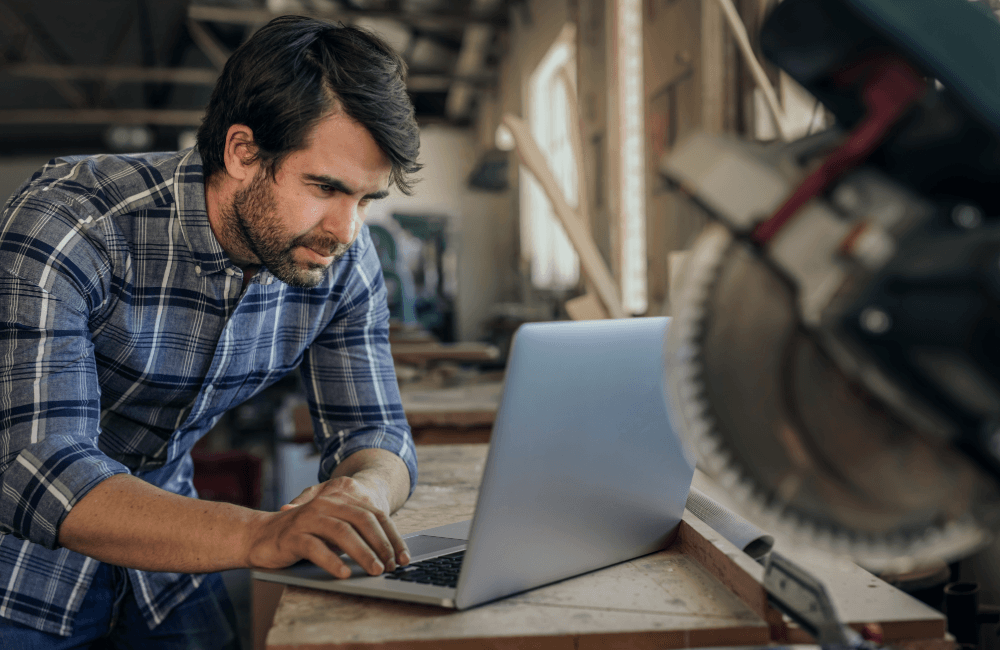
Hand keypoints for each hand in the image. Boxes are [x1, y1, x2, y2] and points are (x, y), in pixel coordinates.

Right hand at [246, 476, 409, 578]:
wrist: (261, 534)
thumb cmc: (305, 534)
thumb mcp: (334, 529)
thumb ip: (356, 533)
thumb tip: (390, 553)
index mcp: (340, 499)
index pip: (375, 515)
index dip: (392, 536)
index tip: (403, 557)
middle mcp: (326, 504)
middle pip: (363, 520)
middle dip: (382, 544)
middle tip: (392, 566)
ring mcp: (309, 517)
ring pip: (342, 532)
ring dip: (363, 553)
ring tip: (375, 570)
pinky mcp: (293, 535)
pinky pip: (315, 547)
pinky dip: (332, 561)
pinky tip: (344, 573)